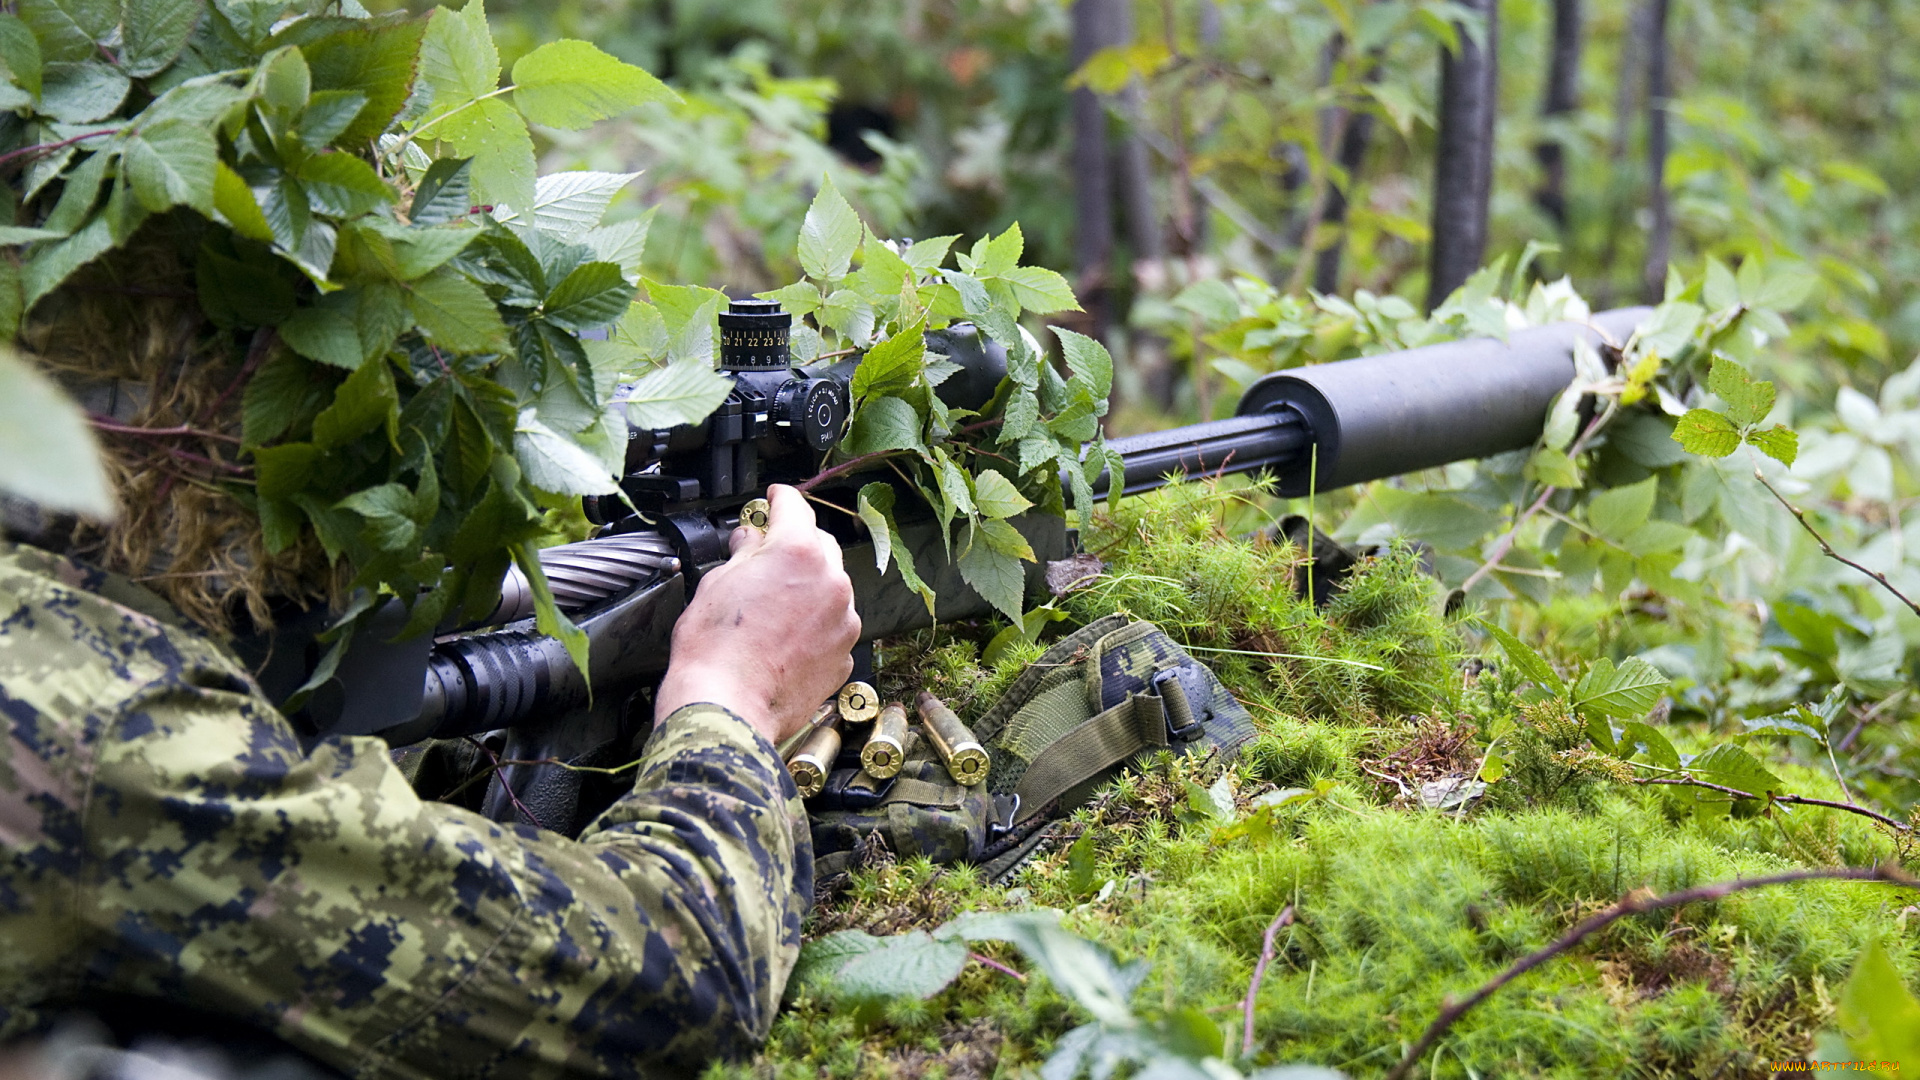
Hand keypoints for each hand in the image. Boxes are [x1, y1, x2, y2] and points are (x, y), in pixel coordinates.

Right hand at [654, 484, 860, 746]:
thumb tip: (752, 540)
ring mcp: (843, 620)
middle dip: (795, 545)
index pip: (794, 506)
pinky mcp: (844, 654)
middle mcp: (831, 581)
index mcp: (798, 552)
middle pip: (819, 545)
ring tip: (772, 609)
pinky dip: (814, 625)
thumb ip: (744, 553)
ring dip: (808, 588)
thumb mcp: (718, 583)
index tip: (774, 499)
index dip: (779, 499)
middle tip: (766, 556)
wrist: (727, 706)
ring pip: (830, 588)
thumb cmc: (715, 649)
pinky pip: (832, 626)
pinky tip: (784, 639)